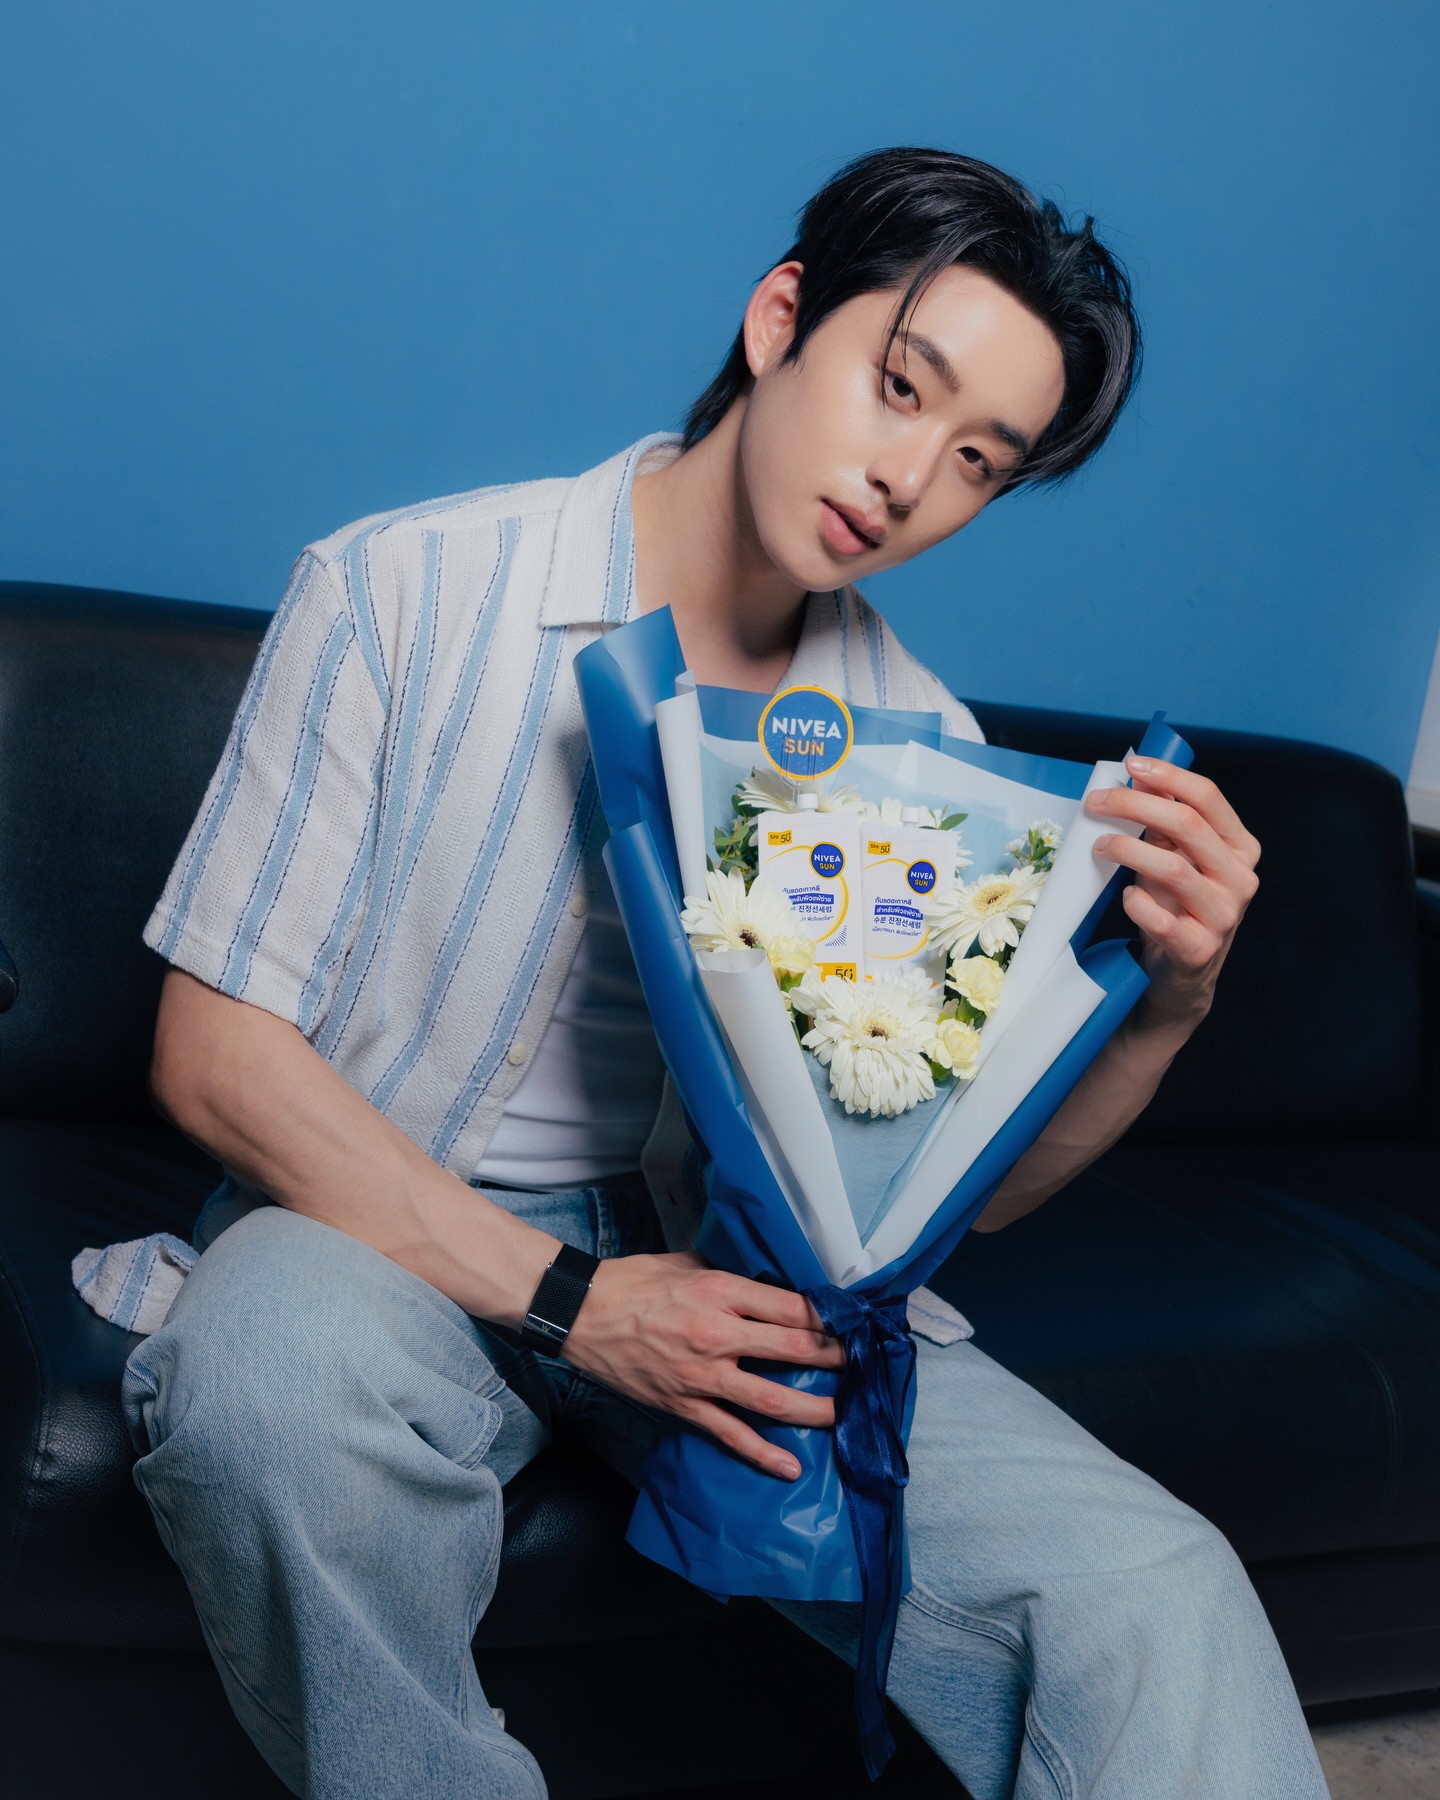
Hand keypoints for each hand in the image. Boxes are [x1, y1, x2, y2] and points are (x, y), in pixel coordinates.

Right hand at [562, 1251, 843, 1479]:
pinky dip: (762, 1454)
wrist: (581, 1314)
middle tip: (859, 1363)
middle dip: (833, 1358)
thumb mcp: (686, 1261)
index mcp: (720, 1291)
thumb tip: (764, 1285)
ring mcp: (702, 1376)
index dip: (825, 1318)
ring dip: (814, 1409)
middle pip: (792, 1350)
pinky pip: (730, 1435)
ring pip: (771, 1399)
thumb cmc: (632, 1282)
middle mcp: (717, 1334)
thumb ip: (728, 1275)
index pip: (789, 1308)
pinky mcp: (684, 1406)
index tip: (846, 1323)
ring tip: (842, 1414)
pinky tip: (790, 1467)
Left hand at [1087, 755, 1260, 1033]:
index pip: (1208, 798)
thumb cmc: (1177, 907)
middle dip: (1136, 806)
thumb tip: (1136, 777)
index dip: (1169, 777)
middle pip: (1188, 826)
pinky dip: (1137, 904)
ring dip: (1129, 850)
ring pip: (1173, 869)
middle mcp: (1240, 878)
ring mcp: (1223, 915)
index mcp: (1240, 848)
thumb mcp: (1177, 860)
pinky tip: (1125, 897)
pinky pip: (1163, 920)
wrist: (1184, 974)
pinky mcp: (1198, 949)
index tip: (1132, 766)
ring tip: (1100, 845)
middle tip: (1098, 802)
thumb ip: (1164, 825)